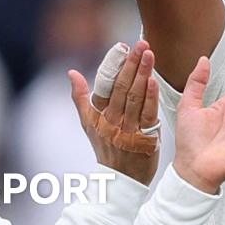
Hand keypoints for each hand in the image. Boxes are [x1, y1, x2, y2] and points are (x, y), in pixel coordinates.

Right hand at [69, 41, 160, 185]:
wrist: (121, 180)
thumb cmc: (106, 148)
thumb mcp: (89, 125)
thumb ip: (80, 98)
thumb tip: (71, 73)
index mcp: (98, 115)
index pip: (105, 85)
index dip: (114, 64)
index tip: (123, 46)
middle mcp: (111, 121)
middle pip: (121, 87)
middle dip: (131, 64)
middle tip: (141, 43)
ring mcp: (127, 130)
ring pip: (134, 98)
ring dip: (142, 74)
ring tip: (149, 54)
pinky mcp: (144, 138)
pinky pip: (147, 115)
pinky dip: (150, 97)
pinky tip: (154, 81)